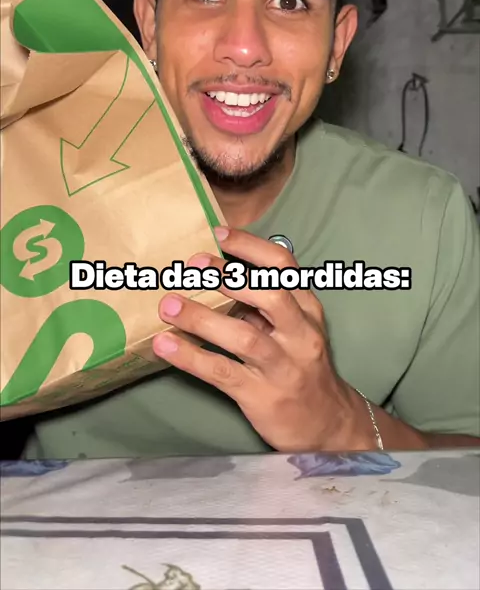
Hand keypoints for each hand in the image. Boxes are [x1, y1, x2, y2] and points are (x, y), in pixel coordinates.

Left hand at [153, 227, 373, 451]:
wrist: (326, 425)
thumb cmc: (302, 367)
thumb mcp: (296, 328)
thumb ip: (266, 304)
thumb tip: (218, 274)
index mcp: (307, 310)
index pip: (284, 267)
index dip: (251, 246)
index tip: (219, 233)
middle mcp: (300, 334)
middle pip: (270, 296)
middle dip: (230, 277)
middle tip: (193, 265)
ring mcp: (282, 367)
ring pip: (244, 337)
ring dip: (202, 318)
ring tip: (168, 305)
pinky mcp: (262, 396)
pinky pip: (223, 372)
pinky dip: (191, 357)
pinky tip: (165, 346)